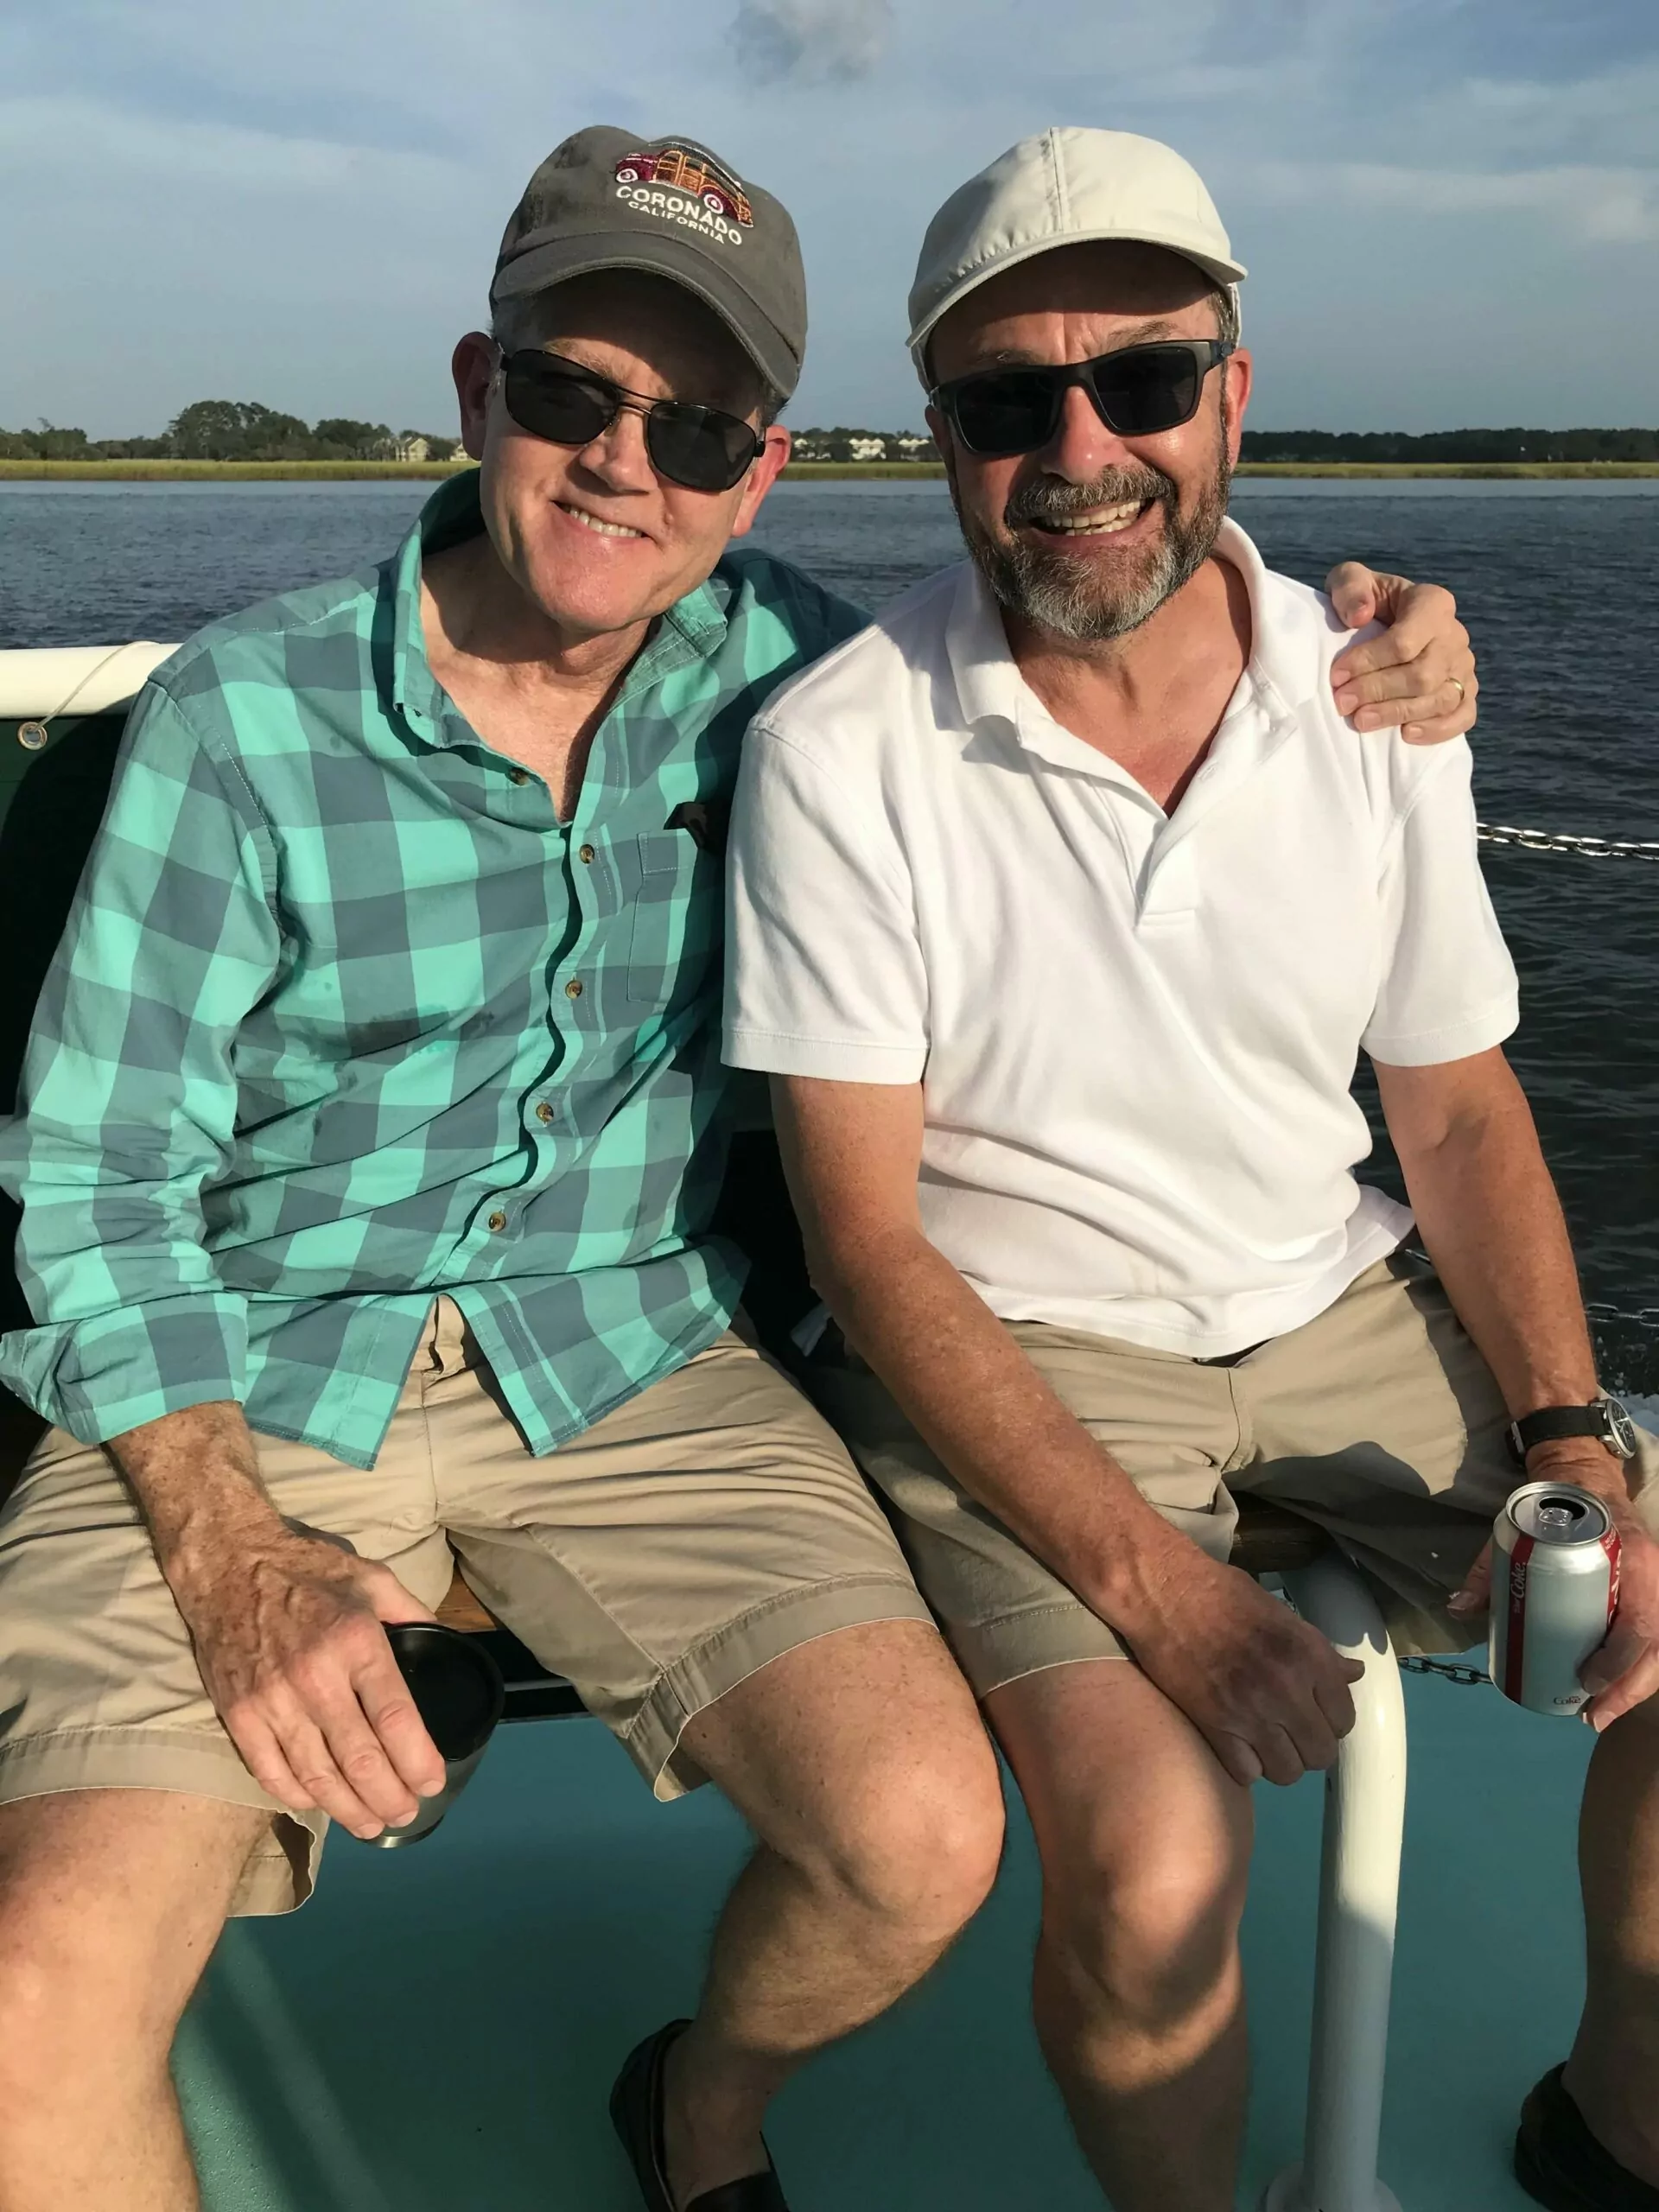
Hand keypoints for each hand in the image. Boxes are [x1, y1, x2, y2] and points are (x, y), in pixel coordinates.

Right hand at [172, 1520, 445, 1837]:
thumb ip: (412, 1614)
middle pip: (360, 1759)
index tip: (433, 1782)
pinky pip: (271, 1773)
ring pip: (317, 1776)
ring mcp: (273, 1701)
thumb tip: (444, 1645)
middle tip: (406, 1814)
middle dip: (389, 1797)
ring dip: (349, 1810)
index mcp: (356, 1642)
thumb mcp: (372, 1578)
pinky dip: (298, 1797)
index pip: (396, 1719)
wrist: (228, 1564)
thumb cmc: (307, 1570)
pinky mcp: (238, 1715)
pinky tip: (320, 1804)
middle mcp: (316, 1677)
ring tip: (372, 1825)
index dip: (418, 1761)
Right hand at [1122, 1542, 1365, 1787]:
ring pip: (1287, 1772)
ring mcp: (1250, 1712)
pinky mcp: (1214, 1726)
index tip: (1313, 1713)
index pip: (1344, 1718)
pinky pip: (1247, 1774)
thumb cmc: (1222, 1594)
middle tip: (1289, 1730)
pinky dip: (1244, 1765)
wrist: (1162, 1591)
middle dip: (1308, 1746)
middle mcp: (1286, 1688)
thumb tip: (1355, 1673)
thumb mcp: (1280, 1614)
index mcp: (1308, 1655)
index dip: (1331, 1720)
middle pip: (1321, 1753)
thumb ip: (1319, 1650)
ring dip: (1278, 1761)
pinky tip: (1236, 1744)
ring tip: (1263, 1741)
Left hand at [1325, 565, 1477, 744]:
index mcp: (1433, 603)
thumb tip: (1359, 615)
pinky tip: (1405, 734)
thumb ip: (1351, 587)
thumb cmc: (1366, 602)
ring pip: (1440, 699)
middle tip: (1343, 703)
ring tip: (1361, 721)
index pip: (1405, 641)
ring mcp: (1463, 666)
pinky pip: (1463, 715)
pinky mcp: (1466, 692)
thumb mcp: (1350, 582)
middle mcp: (1455, 635)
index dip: (1368, 662)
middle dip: (1378, 691)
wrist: (1385, 621)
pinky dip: (1437, 729)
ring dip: (1397, 714)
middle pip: (1422, 675)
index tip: (1336, 675)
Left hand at [1449, 1443, 1658, 1728]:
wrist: (1585, 1478)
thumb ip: (1488, 1568)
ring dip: (1635, 1687)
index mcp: (1628, 1554)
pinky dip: (1640, 1670)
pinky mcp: (1652, 1594)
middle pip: (1655, 1644)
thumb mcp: (1517, 1530)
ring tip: (1600, 1713)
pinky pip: (1656, 1638)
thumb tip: (1458, 1609)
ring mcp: (1658, 1584)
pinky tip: (1616, 1693)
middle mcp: (1653, 1572)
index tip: (1586, 1682)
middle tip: (1592, 1715)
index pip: (1637, 1618)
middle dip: (1628, 1688)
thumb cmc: (1554, 1509)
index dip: (1617, 1659)